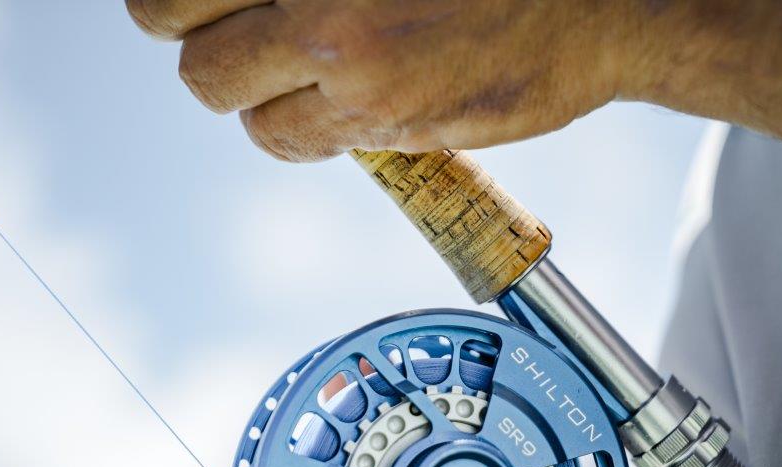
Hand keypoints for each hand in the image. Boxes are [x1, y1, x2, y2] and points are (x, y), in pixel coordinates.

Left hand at [126, 0, 639, 161]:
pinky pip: (284, 139)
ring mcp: (350, 58)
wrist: (607, 5)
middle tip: (236, 21)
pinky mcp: (381, 120)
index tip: (202, 0)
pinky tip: (338, 92)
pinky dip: (294, 124)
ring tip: (302, 58)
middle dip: (195, 28)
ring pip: (224, 96)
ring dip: (248, 84)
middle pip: (174, 26)